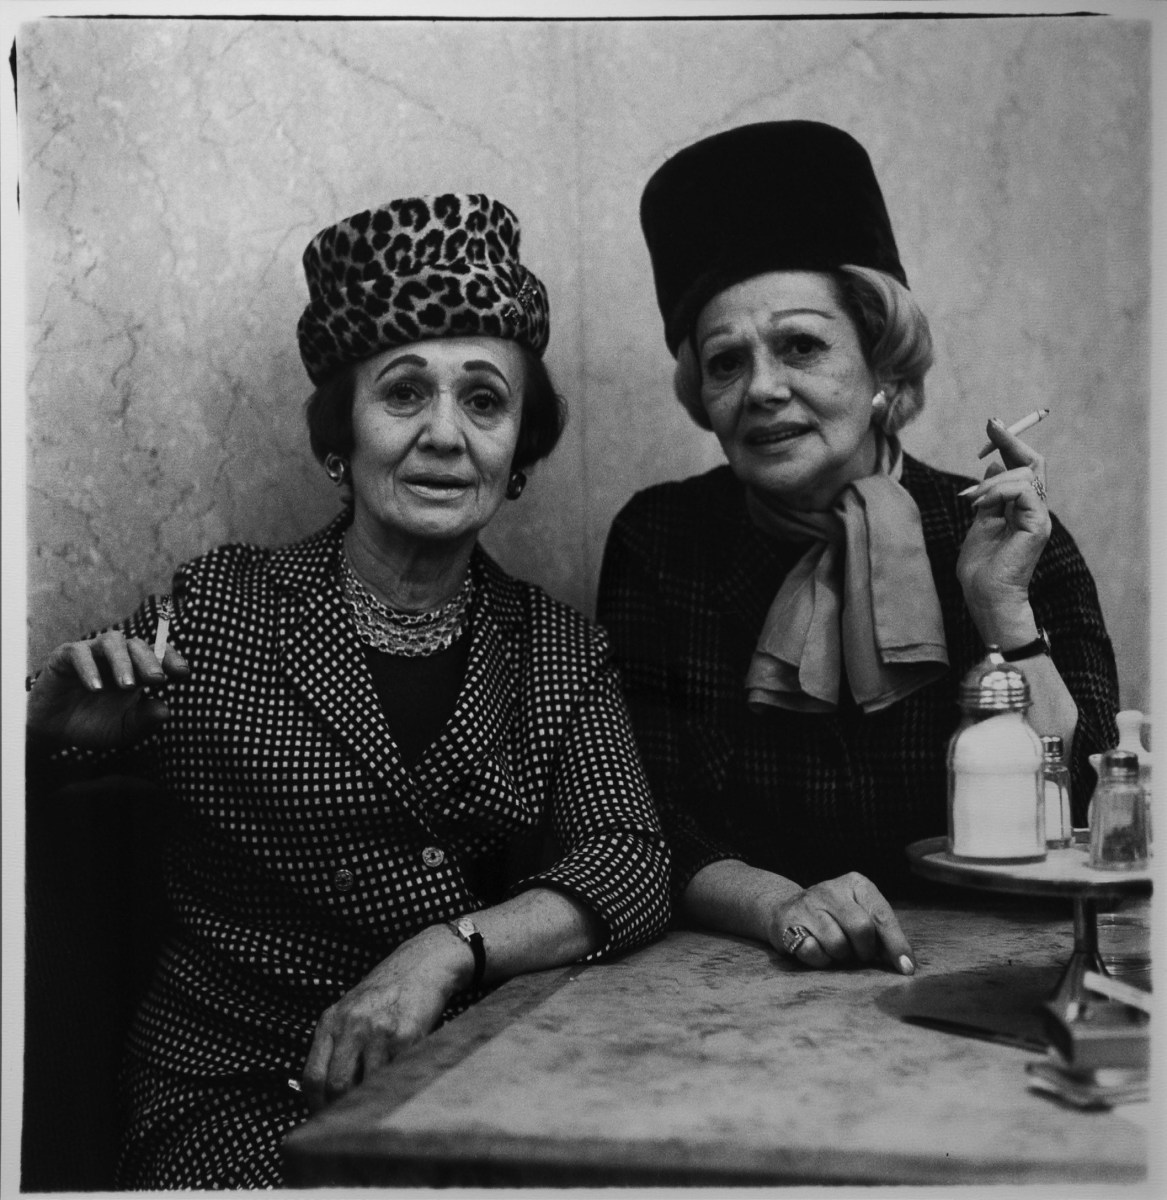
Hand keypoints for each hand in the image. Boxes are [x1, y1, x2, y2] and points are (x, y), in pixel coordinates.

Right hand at [27, 630, 189, 747]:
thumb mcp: (124, 730)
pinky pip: (79, 653)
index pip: (159, 655)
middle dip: (150, 661)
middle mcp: (117, 657)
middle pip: (138, 645)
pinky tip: (96, 688)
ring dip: (123, 661)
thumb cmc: (95, 726)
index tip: (183, 673)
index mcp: (137, 671)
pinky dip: (89, 668)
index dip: (172, 659)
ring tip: (127, 685)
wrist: (55, 732)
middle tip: (156, 679)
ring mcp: (92, 653)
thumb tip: (166, 710)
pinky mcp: (65, 657)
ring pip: (112, 641)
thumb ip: (144, 721)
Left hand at [300, 926, 468, 1111]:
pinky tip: (398, 1079)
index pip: (312, 1076)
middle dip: (342, 1109)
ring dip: (371, 1099)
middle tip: (350, 1118)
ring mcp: (378, 1030)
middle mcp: (351, 1025)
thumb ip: (336, 1044)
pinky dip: (395, 1084)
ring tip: (378, 1098)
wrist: (423, 964)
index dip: (315, 1105)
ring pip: (366, 1086)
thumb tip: (325, 1094)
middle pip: (336, 1086)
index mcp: (331, 1020)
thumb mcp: (350, 1010)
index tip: (324, 1116)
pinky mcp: (405, 1036)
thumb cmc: (386, 992)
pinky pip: (394, 1075)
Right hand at [764, 872, 914, 973]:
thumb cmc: (834, 918)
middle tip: (858, 953)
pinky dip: (820, 959)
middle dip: (864, 950)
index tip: (906, 968)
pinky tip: (816, 948)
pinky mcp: (787, 921)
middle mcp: (831, 889)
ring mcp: (807, 903)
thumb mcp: (861, 915)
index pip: (882, 916)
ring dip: (840, 956)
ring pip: (837, 944)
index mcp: (856, 884)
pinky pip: (813, 952)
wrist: (786, 909)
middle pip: (861, 929)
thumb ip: (882, 934)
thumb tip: (905, 964)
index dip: (897, 944)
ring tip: (834, 948)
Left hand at [956, 418, 1051, 641]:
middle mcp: (1034, 509)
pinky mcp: (1037, 525)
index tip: (992, 425)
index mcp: (1022, 508)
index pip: (1023, 466)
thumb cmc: (980, 567)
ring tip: (971, 500)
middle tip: (990, 426)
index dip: (1009, 444)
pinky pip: (1023, 491)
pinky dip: (998, 490)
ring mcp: (1038, 516)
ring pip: (1024, 474)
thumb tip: (993, 467)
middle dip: (1009, 441)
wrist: (985, 596)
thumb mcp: (980, 522)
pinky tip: (980, 505)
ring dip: (991, 480)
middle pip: (1032, 462)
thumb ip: (989, 496)